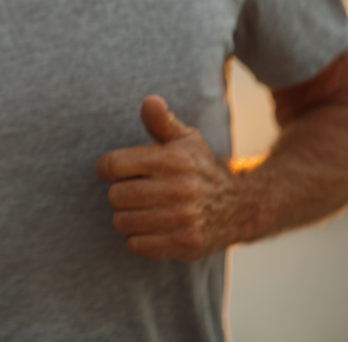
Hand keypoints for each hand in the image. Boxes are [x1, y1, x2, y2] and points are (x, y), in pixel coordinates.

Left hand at [95, 96, 240, 261]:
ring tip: (144, 210)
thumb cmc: (199, 169)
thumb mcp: (185, 140)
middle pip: (116, 196)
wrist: (240, 207)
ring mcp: (183, 219)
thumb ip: (161, 121)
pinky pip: (136, 244)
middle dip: (119, 194)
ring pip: (122, 221)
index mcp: (173, 160)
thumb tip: (150, 101)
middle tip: (135, 192)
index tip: (115, 171)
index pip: (113, 165)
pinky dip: (138, 238)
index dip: (107, 168)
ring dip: (127, 217)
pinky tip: (153, 228)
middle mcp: (180, 189)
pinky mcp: (185, 244)